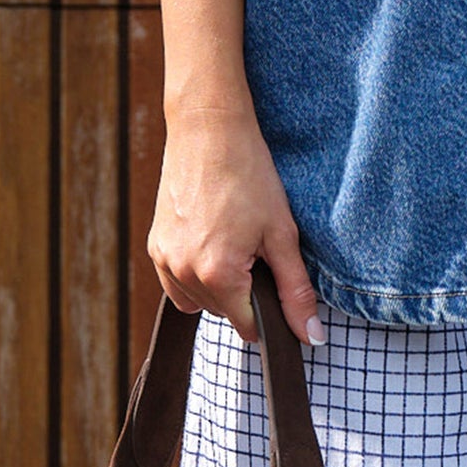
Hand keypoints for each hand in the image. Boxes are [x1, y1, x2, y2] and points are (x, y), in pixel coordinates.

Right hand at [148, 99, 325, 348]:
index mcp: (217, 274)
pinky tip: (212, 239)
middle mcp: (183, 274)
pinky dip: (195, 273)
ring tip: (234, 237)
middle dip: (244, 291)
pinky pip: (176, 282)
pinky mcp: (155, 246)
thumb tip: (312, 337)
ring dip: (218, 284)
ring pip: (198, 301)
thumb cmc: (250, 174)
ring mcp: (164, 260)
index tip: (275, 279)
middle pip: (223, 313)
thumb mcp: (281, 232)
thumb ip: (295, 290)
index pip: (247, 326)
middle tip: (256, 245)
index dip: (268, 309)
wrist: (209, 129)